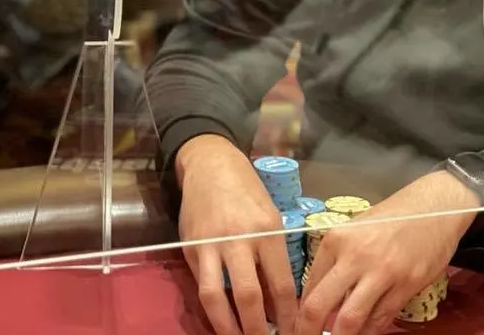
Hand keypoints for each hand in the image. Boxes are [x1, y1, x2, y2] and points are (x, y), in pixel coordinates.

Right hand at [177, 135, 296, 334]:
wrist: (212, 165)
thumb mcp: (271, 216)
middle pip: (249, 295)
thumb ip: (274, 254)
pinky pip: (201, 286)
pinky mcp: (191, 248)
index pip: (281, 284)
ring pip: (216, 296)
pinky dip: (211, 308)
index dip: (287, 316)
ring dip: (228, 327)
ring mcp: (212, 245)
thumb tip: (279, 299)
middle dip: (257, 329)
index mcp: (268, 231)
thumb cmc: (249, 192)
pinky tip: (220, 320)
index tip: (292, 332)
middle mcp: (240, 239)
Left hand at [296, 172, 477, 334]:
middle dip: (308, 331)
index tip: (300, 325)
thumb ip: (339, 258)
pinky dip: (369, 332)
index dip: (301, 312)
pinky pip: (381, 318)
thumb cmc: (395, 216)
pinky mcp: (407, 283)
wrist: (436, 205)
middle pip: (320, 306)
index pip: (309, 286)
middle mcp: (355, 255)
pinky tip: (365, 333)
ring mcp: (382, 271)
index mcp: (337, 239)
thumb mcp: (357, 228)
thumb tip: (323, 294)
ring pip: (350, 319)